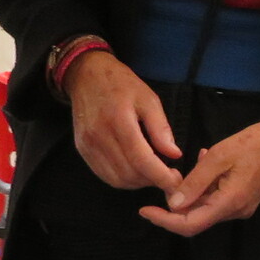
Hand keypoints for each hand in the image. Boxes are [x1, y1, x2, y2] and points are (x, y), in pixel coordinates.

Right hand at [66, 49, 180, 191]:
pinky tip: (135, 171)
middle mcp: (99, 136)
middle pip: (129, 173)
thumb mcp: (148, 98)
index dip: (160, 176)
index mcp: (118, 120)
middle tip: (167, 176)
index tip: (176, 182)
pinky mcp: (82, 150)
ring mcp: (88, 145)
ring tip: (152, 174)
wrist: (86, 75)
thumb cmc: (121, 83)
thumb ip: (161, 128)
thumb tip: (174, 154)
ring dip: (138, 183)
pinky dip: (122, 179)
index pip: (141, 159)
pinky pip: (104, 175)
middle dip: (152, 181)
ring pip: (116, 179)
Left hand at [141, 122, 259, 238]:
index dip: (165, 221)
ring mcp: (239, 209)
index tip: (145, 210)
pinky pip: (214, 201)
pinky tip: (207, 164)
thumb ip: (195, 181)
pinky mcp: (241, 202)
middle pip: (196, 219)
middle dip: (177, 203)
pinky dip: (204, 188)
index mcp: (229, 202)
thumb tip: (173, 204)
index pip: (190, 224)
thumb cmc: (251, 145)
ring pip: (204, 209)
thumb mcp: (218, 157)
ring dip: (192, 192)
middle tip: (169, 180)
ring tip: (198, 162)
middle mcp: (235, 211)